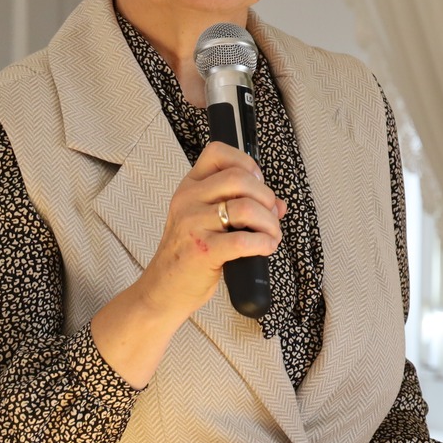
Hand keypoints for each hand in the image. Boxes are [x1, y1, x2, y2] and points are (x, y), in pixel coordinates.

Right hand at [138, 142, 287, 323]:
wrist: (164, 289)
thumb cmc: (190, 254)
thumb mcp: (209, 222)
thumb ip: (242, 206)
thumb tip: (279, 205)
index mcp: (190, 187)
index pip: (217, 152)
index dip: (246, 163)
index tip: (258, 183)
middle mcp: (188, 200)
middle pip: (239, 179)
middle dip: (266, 197)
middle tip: (271, 216)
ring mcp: (192, 224)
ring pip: (246, 208)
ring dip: (270, 223)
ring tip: (271, 236)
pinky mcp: (202, 251)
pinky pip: (243, 239)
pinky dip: (264, 243)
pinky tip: (265, 248)